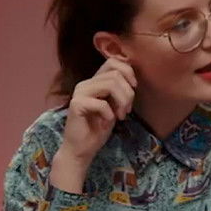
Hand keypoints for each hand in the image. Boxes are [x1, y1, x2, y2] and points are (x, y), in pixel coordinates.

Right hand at [52, 58, 135, 191]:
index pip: (113, 61)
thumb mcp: (114, 106)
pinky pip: (101, 103)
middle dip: (128, 92)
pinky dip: (110, 114)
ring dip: (122, 101)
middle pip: (115, 73)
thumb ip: (119, 91)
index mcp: (94, 81)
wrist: (81, 149)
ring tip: (121, 116)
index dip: (128, 71)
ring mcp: (79, 92)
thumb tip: (133, 78)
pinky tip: (107, 122)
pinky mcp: (76, 104)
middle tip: (127, 110)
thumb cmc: (98, 128)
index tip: (134, 88)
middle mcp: (86, 83)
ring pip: (110, 84)